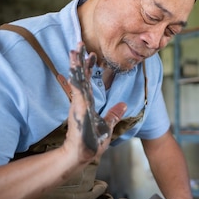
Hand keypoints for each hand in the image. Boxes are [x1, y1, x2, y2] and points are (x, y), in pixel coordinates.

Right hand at [63, 42, 126, 163]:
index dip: (89, 67)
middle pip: (81, 76)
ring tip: (75, 49)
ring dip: (76, 63)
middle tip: (80, 44)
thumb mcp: (107, 125)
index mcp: (88, 103)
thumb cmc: (93, 142)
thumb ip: (114, 114)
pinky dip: (75, 76)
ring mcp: (79, 102)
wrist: (83, 154)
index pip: (89, 81)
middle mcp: (82, 100)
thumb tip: (124, 104)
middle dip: (80, 60)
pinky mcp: (78, 106)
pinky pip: (77, 88)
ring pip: (77, 78)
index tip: (93, 55)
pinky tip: (74, 65)